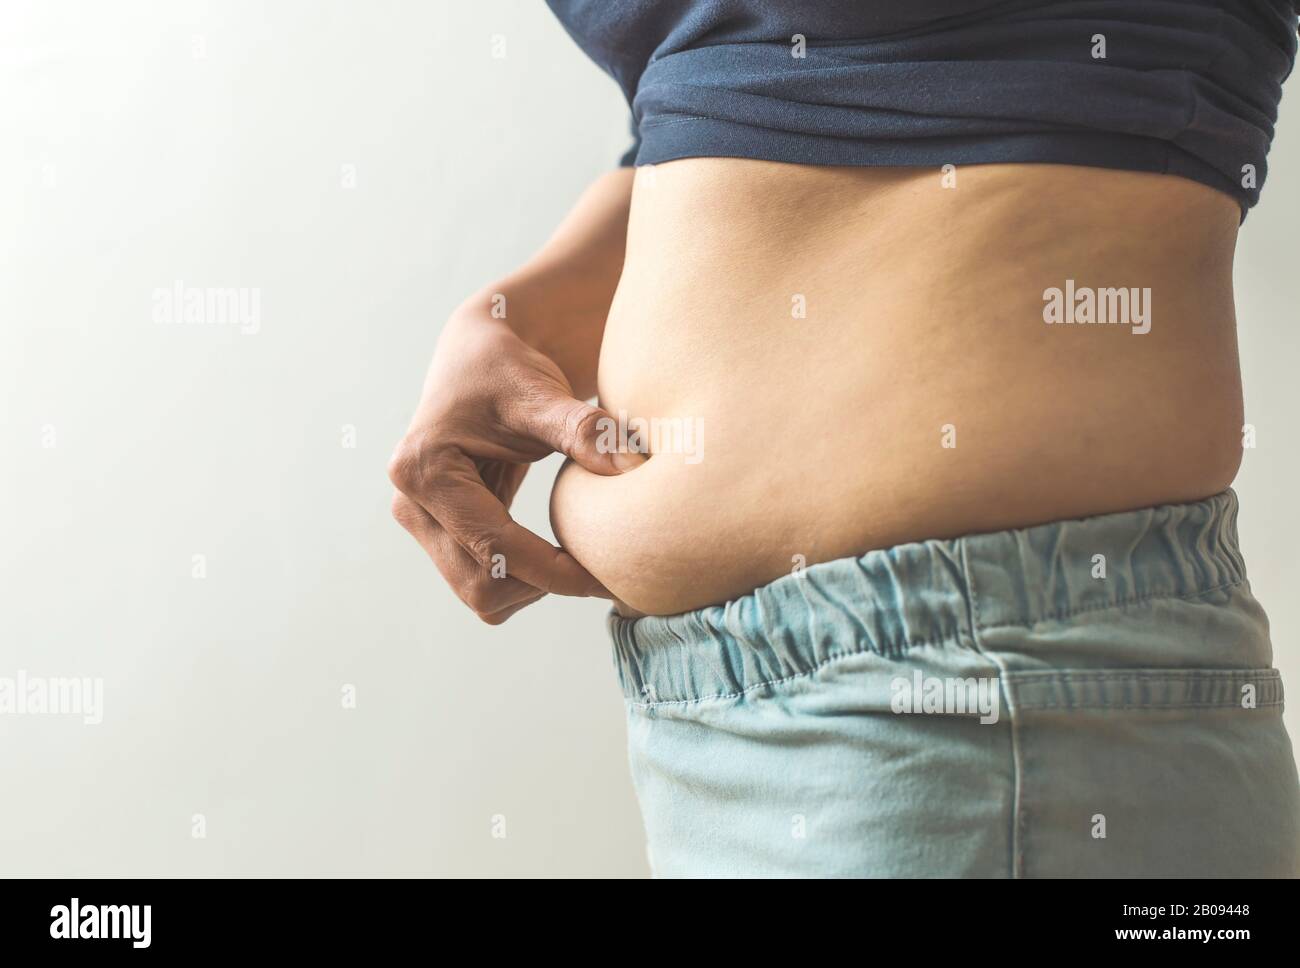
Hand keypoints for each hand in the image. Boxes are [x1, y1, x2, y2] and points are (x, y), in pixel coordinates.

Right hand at [388, 308, 642, 622]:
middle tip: (597, 568)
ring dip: (533, 586)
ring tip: (575, 553)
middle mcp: (411, 503)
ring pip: (481, 594)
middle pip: (482, 587)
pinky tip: (554, 550)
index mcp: (425, 470)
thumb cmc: (509, 367)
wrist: (484, 354)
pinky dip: (524, 577)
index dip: (557, 574)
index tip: (608, 579)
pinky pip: (483, 579)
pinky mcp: (439, 530)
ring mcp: (420, 521)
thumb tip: (632, 467)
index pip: (496, 550)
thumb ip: (584, 430)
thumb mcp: (543, 392)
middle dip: (543, 585)